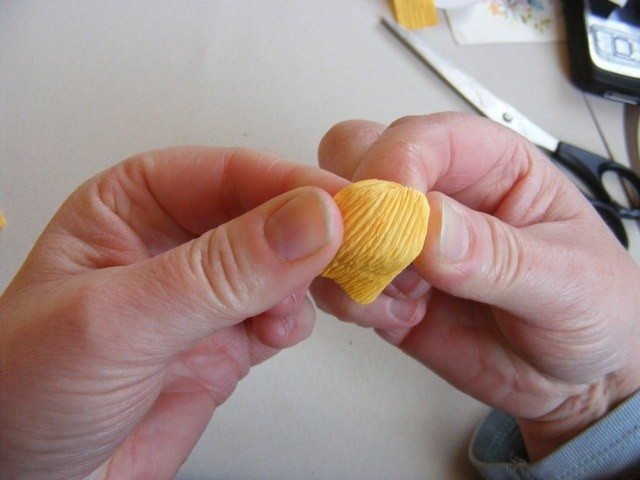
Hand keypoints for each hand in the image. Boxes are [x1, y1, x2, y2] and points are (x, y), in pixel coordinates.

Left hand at [0, 147, 343, 479]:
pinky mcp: (228, 339)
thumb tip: (308, 220)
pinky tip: (281, 330)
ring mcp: (205, 293)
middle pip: (266, 211)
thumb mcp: (120, 319)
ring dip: (307, 277)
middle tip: (356, 246)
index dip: (290, 183)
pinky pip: (283, 311)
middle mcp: (175, 242)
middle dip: (311, 231)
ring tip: (301, 301)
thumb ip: (219, 270)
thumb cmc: (24, 393)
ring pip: (284, 262)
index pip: (228, 173)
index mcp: (133, 205)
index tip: (344, 206)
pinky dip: (297, 317)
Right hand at [311, 112, 639, 459]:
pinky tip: (403, 318)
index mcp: (490, 164)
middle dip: (353, 200)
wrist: (576, 381)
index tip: (392, 209)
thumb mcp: (568, 281)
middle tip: (379, 248)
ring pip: (335, 218)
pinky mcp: (386, 287)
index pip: (424, 138)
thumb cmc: (592, 310)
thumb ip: (498, 254)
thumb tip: (430, 225)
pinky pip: (339, 279)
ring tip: (404, 296)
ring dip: (349, 257)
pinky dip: (353, 299)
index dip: (397, 164)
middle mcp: (438, 194)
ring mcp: (405, 241)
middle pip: (357, 156)